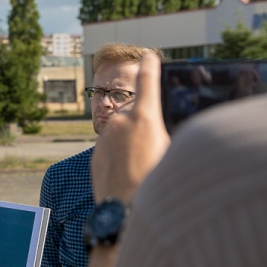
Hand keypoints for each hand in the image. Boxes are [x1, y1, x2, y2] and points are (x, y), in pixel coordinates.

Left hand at [92, 53, 169, 202]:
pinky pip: (112, 149)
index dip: (149, 68)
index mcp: (144, 118)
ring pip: (123, 135)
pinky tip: (127, 176)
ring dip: (131, 147)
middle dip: (144, 130)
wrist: (124, 210)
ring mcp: (105, 138)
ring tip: (140, 171)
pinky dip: (120, 158)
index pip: (148, 83)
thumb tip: (151, 130)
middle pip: (136, 117)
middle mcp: (121, 123)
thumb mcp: (170, 152)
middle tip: (153, 156)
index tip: (148, 56)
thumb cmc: (155, 183)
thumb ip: (159, 133)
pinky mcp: (95, 153)